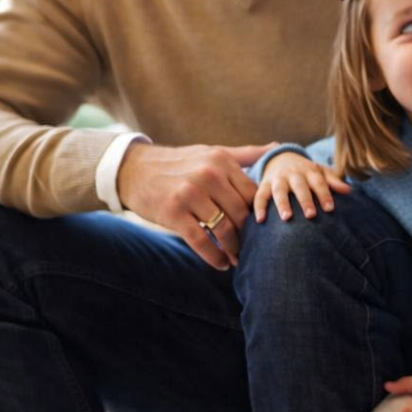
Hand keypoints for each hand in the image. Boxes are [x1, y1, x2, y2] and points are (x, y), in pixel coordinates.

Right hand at [117, 142, 269, 269]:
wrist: (133, 169)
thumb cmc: (179, 163)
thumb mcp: (212, 153)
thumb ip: (245, 154)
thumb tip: (279, 147)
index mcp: (221, 161)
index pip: (252, 193)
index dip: (259, 214)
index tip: (263, 229)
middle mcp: (208, 175)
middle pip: (241, 213)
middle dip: (249, 234)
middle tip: (253, 248)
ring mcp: (190, 194)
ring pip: (224, 228)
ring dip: (233, 249)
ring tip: (238, 258)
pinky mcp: (173, 213)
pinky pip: (201, 240)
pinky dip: (215, 256)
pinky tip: (222, 264)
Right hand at [253, 152, 350, 222]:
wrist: (282, 158)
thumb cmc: (307, 172)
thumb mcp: (321, 172)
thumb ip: (333, 181)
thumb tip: (348, 190)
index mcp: (310, 170)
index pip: (318, 182)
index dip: (324, 194)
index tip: (330, 209)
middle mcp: (293, 174)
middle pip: (299, 186)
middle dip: (305, 200)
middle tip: (311, 215)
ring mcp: (278, 178)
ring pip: (279, 190)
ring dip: (282, 203)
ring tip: (286, 218)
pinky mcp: (264, 184)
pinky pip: (260, 195)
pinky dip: (259, 206)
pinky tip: (260, 219)